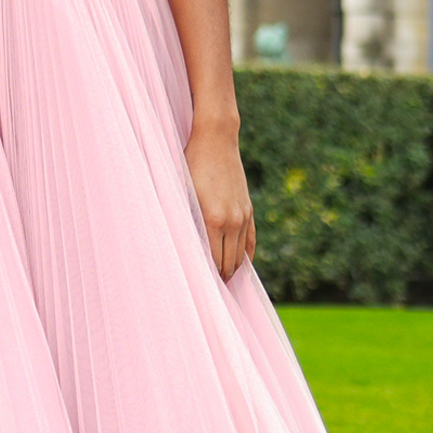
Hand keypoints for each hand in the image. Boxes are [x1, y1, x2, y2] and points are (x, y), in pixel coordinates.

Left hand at [185, 121, 255, 283]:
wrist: (216, 140)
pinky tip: (240, 267)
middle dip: (219, 279)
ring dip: (232, 270)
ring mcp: (243, 215)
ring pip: (240, 256)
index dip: (207, 278)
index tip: (198, 290)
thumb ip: (186, 222)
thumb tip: (184, 249)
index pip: (213, 262)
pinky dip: (245, 256)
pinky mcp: (248, 209)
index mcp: (213, 220)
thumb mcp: (182, 194)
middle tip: (207, 293)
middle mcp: (232, 221)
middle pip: (228, 263)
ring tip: (220, 283)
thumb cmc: (191, 164)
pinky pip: (250, 241)